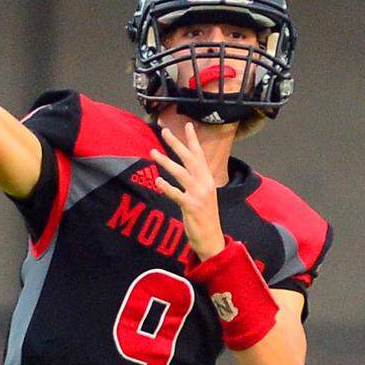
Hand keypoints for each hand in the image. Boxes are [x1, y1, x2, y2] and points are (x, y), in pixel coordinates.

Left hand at [151, 123, 226, 260]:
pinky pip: (177, 194)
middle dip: (177, 144)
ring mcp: (199, 195)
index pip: (200, 155)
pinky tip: (157, 180)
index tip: (188, 124)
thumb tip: (183, 168)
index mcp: (208, 179)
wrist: (212, 240)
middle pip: (190, 159)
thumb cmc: (204, 217)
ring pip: (181, 173)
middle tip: (165, 131)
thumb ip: (195, 181)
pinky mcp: (192, 207)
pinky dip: (167, 186)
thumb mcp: (203, 195)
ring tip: (153, 152)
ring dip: (166, 161)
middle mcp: (205, 184)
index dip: (193, 140)